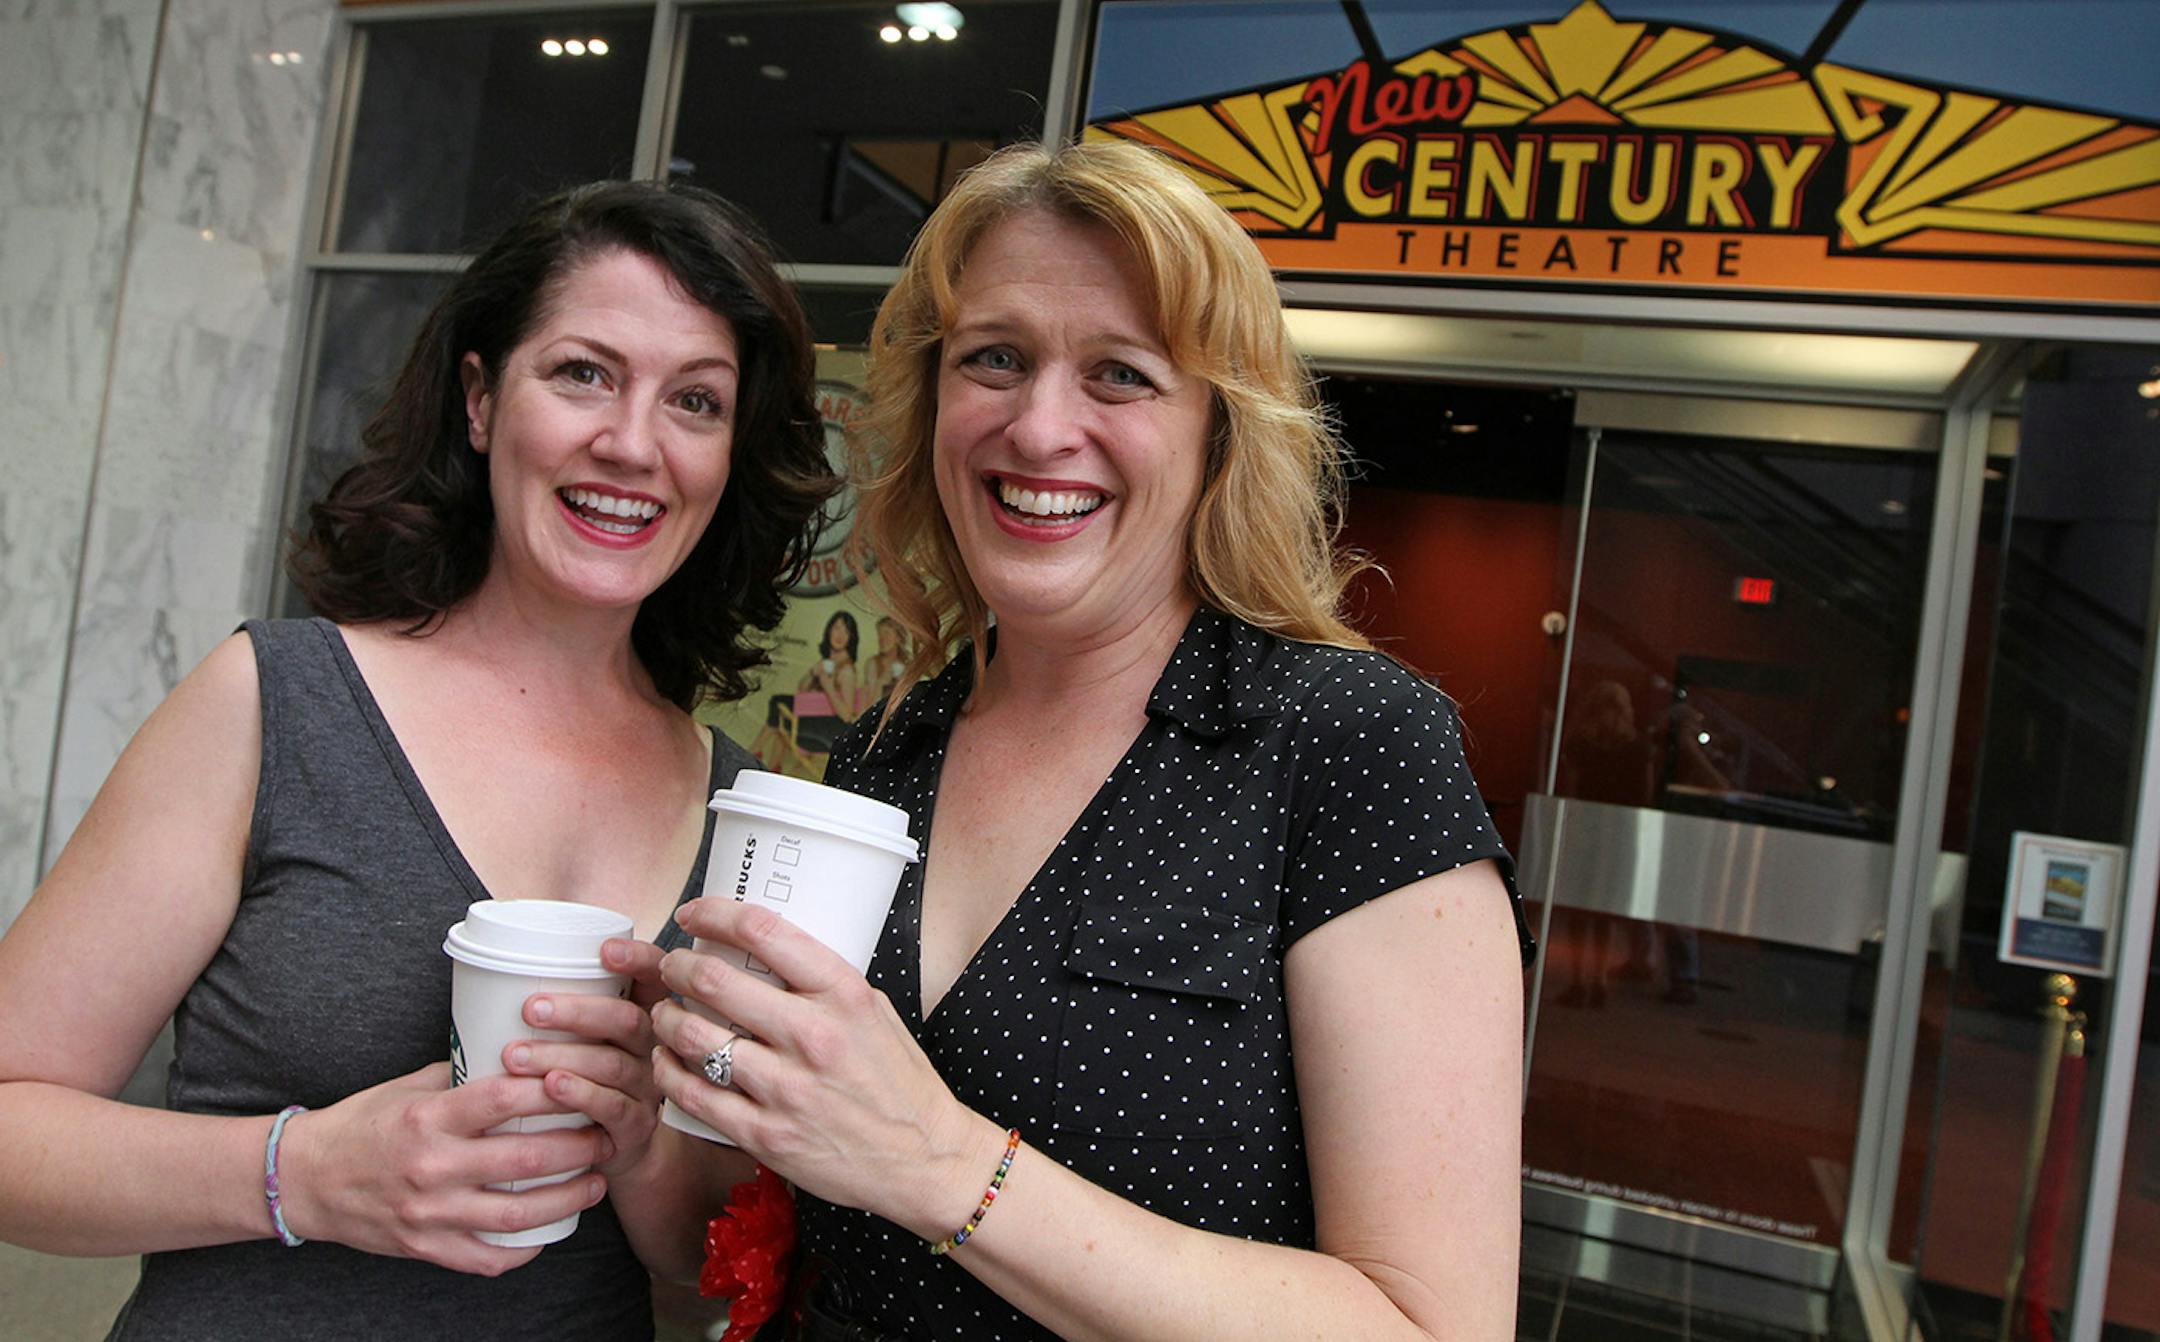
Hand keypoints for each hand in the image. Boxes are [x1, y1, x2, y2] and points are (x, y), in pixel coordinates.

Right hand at [275, 1062, 610, 1275]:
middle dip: (579, 1148)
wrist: (305, 1178)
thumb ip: (464, 1073)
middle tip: (606, 1134)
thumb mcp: (410, 1087)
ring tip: (594, 1183)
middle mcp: (431, 1167)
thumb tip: (524, 1050)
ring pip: (516, 1216)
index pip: (506, 1099)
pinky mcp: (424, 1248)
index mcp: (428, 1118)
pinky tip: (551, 1232)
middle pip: (525, 1160)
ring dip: (567, 1200)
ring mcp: (428, 1214)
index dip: (556, 1090)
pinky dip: (525, 1250)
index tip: (588, 1082)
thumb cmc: (364, 1123)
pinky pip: (487, 1259)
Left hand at [497, 936, 667, 1180]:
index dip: (637, 960)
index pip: (654, 977)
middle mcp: (653, 1048)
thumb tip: (496, 974)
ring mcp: (647, 1088)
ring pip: (612, 1064)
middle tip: (530, 1009)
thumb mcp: (585, 1038)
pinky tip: (552, 1086)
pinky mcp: (636, 1127)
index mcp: (644, 1015)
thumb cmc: (583, 1079)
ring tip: (516, 1056)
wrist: (613, 1149)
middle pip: (628, 1020)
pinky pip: (613, 1107)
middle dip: (577, 1012)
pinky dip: (580, 1094)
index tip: (605, 951)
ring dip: (562, 1056)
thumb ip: (563, 1009)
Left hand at [648, 898, 1002, 1239]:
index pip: (764, 932)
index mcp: (843, 995)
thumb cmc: (900, 1083)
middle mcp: (813, 1036)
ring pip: (694, 1037)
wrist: (924, 1159)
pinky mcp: (766, 1136)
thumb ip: (823, 984)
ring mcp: (787, 1089)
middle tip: (671, 966)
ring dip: (666, 1018)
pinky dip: (670, 1072)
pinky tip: (667, 1062)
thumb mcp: (875, 1012)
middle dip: (678, 966)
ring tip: (665, 1012)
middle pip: (715, 981)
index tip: (694, 913)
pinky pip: (695, 1095)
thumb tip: (765, 954)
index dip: (715, 913)